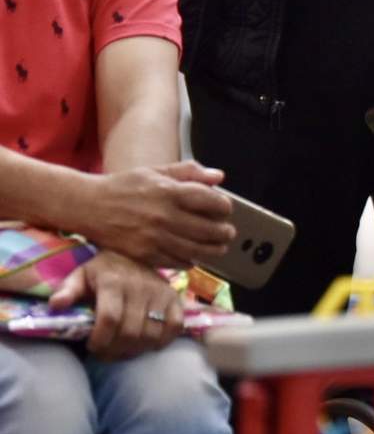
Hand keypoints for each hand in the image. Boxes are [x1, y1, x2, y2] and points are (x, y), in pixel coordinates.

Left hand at [50, 251, 183, 358]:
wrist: (134, 255)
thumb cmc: (103, 271)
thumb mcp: (80, 275)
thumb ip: (67, 290)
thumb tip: (56, 305)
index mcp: (113, 281)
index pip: (110, 318)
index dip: (101, 340)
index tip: (92, 347)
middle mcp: (140, 287)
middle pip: (131, 331)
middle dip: (115, 350)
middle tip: (106, 353)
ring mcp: (161, 293)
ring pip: (151, 334)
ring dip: (136, 349)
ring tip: (123, 350)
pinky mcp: (175, 299)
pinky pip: (174, 327)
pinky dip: (162, 340)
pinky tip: (148, 342)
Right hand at [78, 162, 234, 268]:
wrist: (87, 205)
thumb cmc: (123, 186)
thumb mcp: (154, 171)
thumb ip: (188, 172)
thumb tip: (219, 177)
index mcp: (170, 192)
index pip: (212, 202)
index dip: (223, 207)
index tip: (224, 210)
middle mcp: (164, 215)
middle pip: (209, 230)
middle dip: (224, 232)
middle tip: (227, 233)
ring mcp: (154, 237)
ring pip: (196, 250)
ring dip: (213, 250)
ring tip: (218, 248)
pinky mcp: (144, 253)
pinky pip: (176, 262)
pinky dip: (188, 261)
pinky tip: (192, 256)